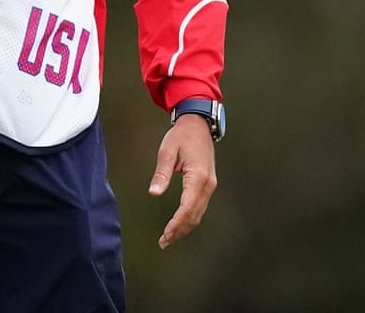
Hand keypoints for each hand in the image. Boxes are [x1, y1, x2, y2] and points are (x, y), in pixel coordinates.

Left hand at [149, 114, 217, 248]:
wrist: (198, 124)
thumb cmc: (182, 135)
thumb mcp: (167, 151)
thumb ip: (161, 174)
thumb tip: (154, 193)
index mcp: (198, 176)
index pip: (187, 207)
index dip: (176, 224)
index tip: (165, 235)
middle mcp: (208, 183)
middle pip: (195, 215)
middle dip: (179, 230)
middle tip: (163, 242)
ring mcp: (210, 184)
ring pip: (199, 213)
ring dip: (185, 227)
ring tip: (169, 237)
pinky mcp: (208, 183)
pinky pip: (200, 206)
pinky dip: (190, 218)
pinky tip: (179, 223)